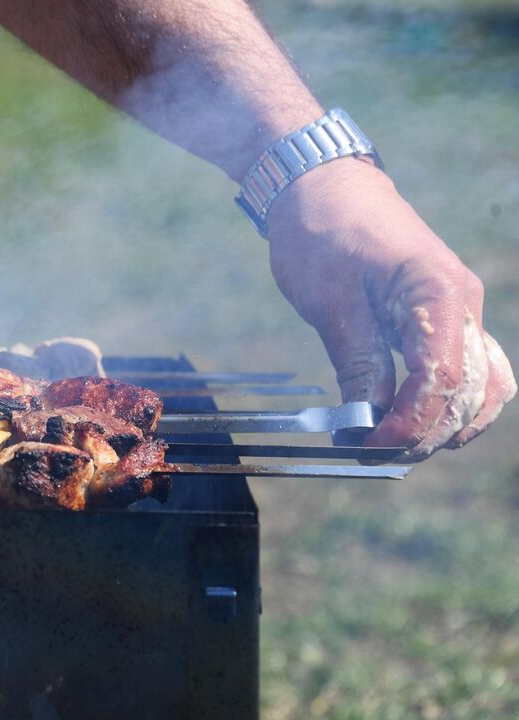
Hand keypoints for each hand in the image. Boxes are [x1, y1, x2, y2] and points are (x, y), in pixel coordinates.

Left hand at [267, 159, 514, 459]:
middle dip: (428, 433)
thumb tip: (367, 422)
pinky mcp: (446, 314)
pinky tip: (412, 419)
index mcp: (438, 295)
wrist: (323, 184)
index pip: (441, 382)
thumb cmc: (321, 233)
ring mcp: (461, 309)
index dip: (408, 425)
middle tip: (375, 454)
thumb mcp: (330, 304)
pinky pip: (469, 367)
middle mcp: (464, 304)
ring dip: (447, 423)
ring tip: (395, 444)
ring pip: (484, 385)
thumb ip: (359, 364)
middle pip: (471, 392)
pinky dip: (449, 400)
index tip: (366, 446)